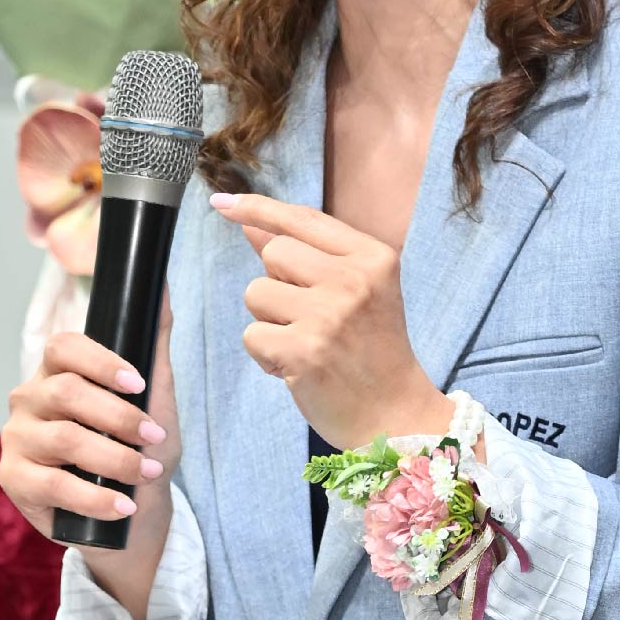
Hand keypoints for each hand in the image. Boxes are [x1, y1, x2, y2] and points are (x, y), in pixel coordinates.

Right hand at [0, 289, 180, 544]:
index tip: (139, 384)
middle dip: (119, 417)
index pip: (64, 347)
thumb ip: (153, 340)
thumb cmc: (138, 447)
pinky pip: (54, 484)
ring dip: (115, 459)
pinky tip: (122, 505)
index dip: (101, 361)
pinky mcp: (13, 479)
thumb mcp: (154, 395)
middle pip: (67, 392)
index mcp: (57, 370)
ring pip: (63, 438)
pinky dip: (96, 497)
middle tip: (154, 439)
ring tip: (146, 474)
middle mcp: (29, 398)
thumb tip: (160, 284)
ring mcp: (16, 438)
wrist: (129, 513)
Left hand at [210, 190, 452, 448]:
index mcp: (373, 257)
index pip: (303, 219)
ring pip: (256, 292)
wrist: (396, 416)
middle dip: (276, 283)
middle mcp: (353, 280)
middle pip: (274, 252)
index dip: (258, 208)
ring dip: (269, 320)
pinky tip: (295, 367)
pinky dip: (266, 354)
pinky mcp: (303, 351)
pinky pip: (252, 335)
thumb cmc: (372, 350)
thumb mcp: (355, 291)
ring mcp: (328, 316)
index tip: (222, 203)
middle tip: (308, 316)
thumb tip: (253, 224)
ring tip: (304, 343)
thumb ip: (307, 254)